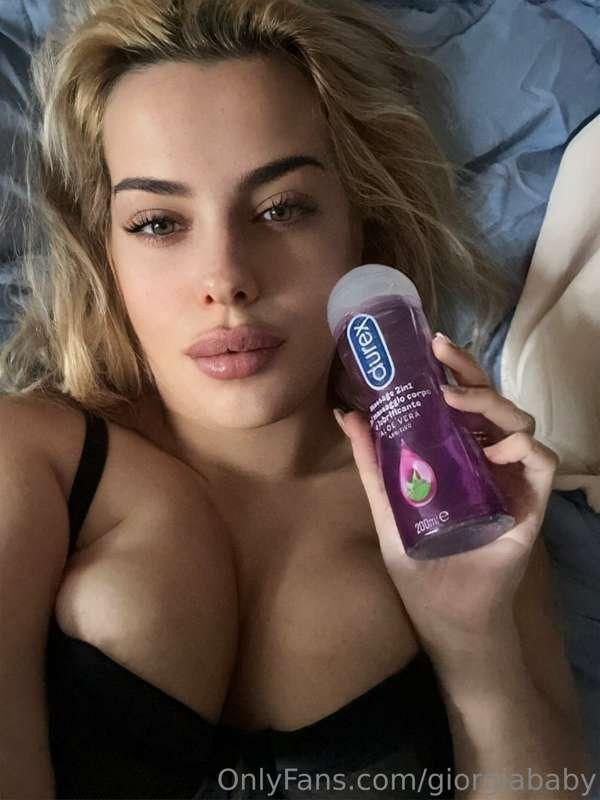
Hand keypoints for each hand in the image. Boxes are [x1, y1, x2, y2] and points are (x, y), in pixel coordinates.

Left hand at [334, 333, 558, 664]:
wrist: (445, 614)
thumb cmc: (419, 563)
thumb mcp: (388, 507)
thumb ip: (373, 464)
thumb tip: (349, 416)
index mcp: (457, 455)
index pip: (461, 403)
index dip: (452, 371)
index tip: (430, 347)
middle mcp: (487, 459)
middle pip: (490, 402)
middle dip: (470, 372)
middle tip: (442, 354)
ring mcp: (511, 479)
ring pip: (519, 421)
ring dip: (492, 403)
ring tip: (457, 401)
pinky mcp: (531, 503)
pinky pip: (541, 460)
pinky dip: (524, 447)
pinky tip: (497, 448)